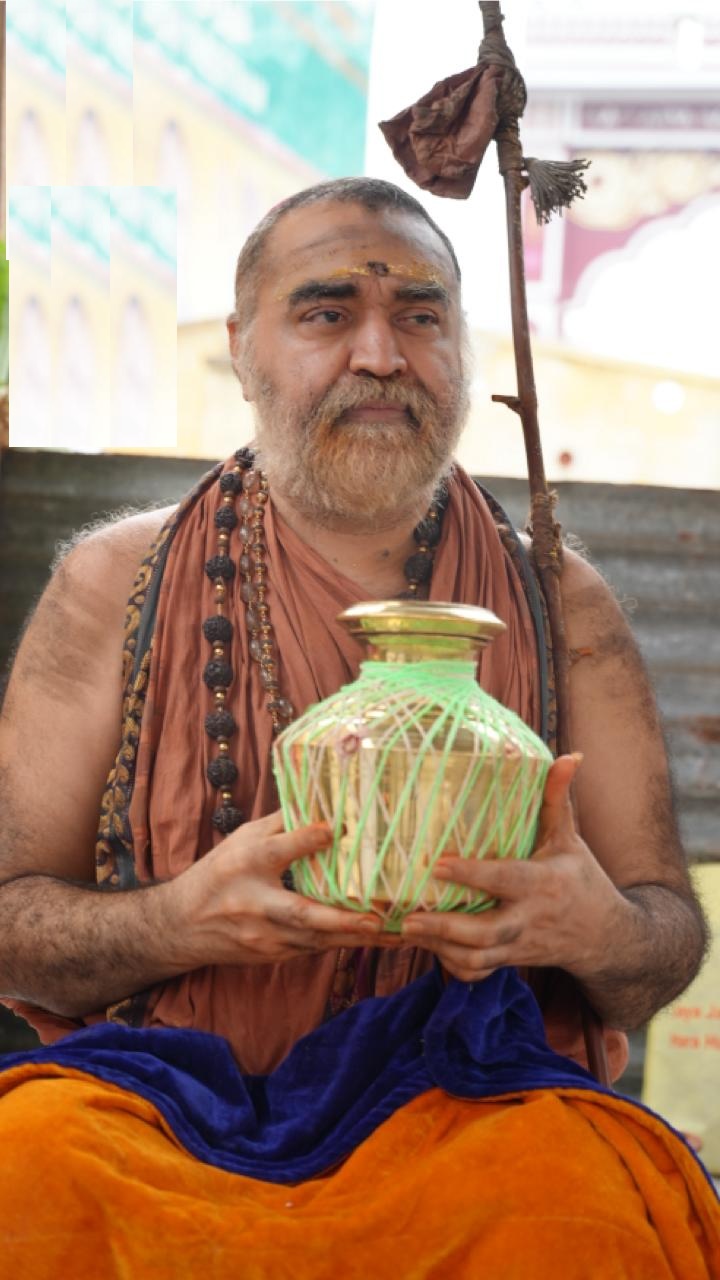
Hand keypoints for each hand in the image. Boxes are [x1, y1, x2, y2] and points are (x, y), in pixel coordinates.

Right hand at [168, 811, 398, 968]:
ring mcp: (264, 936)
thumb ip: (281, 823)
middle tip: (378, 918)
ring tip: (395, 931)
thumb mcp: (242, 839)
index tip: (335, 828)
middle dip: (342, 920)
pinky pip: (313, 950)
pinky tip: (374, 939)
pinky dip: (343, 944)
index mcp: (246, 863)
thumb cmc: (218, 873)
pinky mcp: (273, 955)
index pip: (277, 849)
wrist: (181, 925)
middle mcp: (255, 902)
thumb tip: (323, 801)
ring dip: (355, 938)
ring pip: (315, 940)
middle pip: (301, 914)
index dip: (306, 838)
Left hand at [399, 755, 626, 983]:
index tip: (438, 865)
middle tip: (408, 917)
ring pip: (478, 958)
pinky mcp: (512, 961)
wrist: (607, 938)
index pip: (505, 879)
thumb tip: (567, 755)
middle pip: (486, 933)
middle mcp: (529, 919)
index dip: (472, 875)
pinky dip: (455, 968)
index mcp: (542, 883)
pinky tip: (429, 950)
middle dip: (445, 928)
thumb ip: (558, 799)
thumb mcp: (571, 839)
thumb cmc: (582, 880)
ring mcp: (520, 946)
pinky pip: (480, 973)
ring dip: (441, 950)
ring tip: (407, 931)